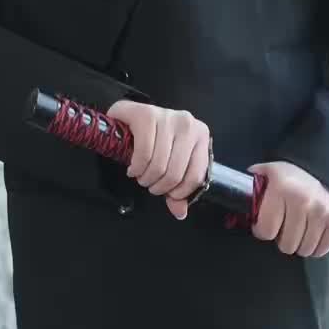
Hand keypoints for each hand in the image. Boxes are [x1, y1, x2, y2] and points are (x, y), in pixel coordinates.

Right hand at [107, 101, 211, 221]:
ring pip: (159, 164)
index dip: (180, 192)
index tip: (168, 194)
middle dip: (159, 186)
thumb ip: (177, 188)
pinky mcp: (146, 115)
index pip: (196, 175)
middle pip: (175, 172)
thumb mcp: (171, 163)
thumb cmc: (154, 140)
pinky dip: (136, 168)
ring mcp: (167, 117)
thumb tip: (180, 213)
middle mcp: (187, 124)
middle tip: (150, 185)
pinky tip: (133, 169)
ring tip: (141, 177)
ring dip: (146, 178)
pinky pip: (143, 153)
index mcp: (200, 135)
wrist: (129, 116)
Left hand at [247, 161, 328, 256]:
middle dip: (282, 238)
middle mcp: (302, 200)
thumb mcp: (266, 174)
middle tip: (284, 227)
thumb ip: (252, 190)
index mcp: (281, 188)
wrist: (322, 166)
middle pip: (286, 245)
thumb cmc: (289, 175)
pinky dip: (316, 247)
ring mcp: (322, 211)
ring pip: (304, 249)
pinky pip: (323, 249)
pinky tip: (311, 235)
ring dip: (299, 243)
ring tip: (298, 230)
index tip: (265, 224)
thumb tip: (237, 207)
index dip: (262, 230)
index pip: (265, 231)